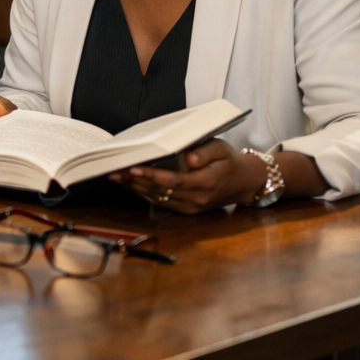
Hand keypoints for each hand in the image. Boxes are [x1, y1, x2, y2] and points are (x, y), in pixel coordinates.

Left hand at [109, 140, 267, 213]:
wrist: (246, 183)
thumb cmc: (231, 161)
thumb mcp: (223, 149)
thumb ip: (206, 151)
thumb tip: (189, 157)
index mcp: (206, 182)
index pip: (174, 181)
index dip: (152, 175)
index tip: (133, 167)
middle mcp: (198, 198)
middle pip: (161, 191)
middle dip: (135, 180)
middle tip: (113, 170)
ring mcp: (193, 207)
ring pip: (159, 198)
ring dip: (136, 188)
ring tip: (116, 177)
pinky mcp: (189, 210)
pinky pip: (162, 203)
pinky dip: (145, 193)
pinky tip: (131, 185)